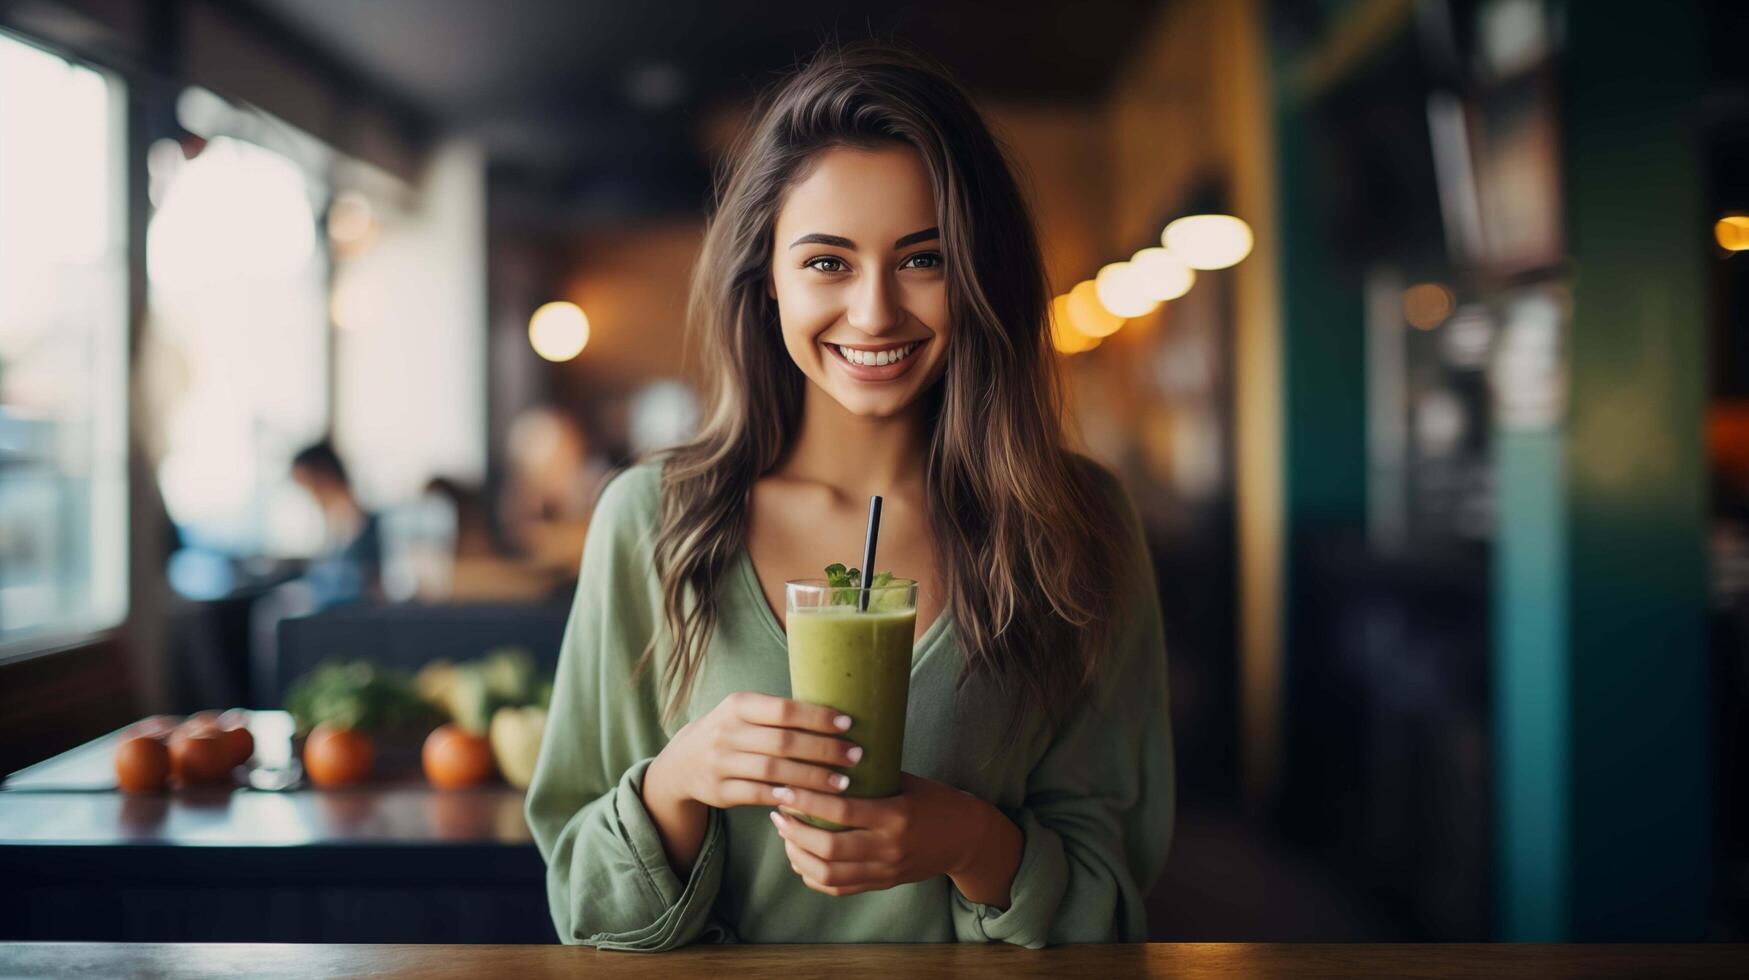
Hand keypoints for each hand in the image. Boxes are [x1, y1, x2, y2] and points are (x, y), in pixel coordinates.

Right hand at [644, 691, 861, 811]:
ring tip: (842, 782)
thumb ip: (779, 714)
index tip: (848, 725)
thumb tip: (835, 717)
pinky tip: (809, 800)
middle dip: (824, 750)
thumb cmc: (730, 732)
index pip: (784, 710)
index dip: (817, 717)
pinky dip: (785, 797)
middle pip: (784, 742)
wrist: (680, 764)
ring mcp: (720, 763)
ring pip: (774, 771)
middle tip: (856, 756)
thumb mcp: (744, 713)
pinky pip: (758, 795)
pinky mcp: (719, 791)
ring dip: (812, 777)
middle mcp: (726, 732)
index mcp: (737, 705)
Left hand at [769, 772, 994, 896]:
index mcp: (896, 816)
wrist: (966, 838)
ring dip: (798, 855)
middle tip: (778, 812)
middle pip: (828, 848)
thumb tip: (823, 755)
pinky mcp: (882, 884)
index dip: (807, 802)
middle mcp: (888, 847)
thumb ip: (870, 776)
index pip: (842, 811)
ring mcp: (885, 870)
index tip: (784, 788)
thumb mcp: (906, 781)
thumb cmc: (934, 800)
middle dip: (794, 831)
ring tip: (785, 834)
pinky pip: (838, 888)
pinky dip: (812, 875)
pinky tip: (800, 856)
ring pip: (828, 874)